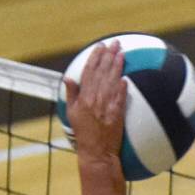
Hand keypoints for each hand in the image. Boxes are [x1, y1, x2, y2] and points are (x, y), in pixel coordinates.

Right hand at [62, 41, 126, 164]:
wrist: (96, 152)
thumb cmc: (84, 133)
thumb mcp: (72, 113)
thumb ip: (71, 94)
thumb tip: (68, 78)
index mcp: (83, 97)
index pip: (89, 71)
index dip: (95, 57)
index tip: (100, 46)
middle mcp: (95, 99)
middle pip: (103, 72)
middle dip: (109, 55)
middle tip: (115, 43)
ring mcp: (106, 106)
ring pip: (112, 81)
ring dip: (118, 66)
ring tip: (122, 53)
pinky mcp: (117, 114)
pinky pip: (121, 97)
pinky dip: (123, 87)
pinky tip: (126, 77)